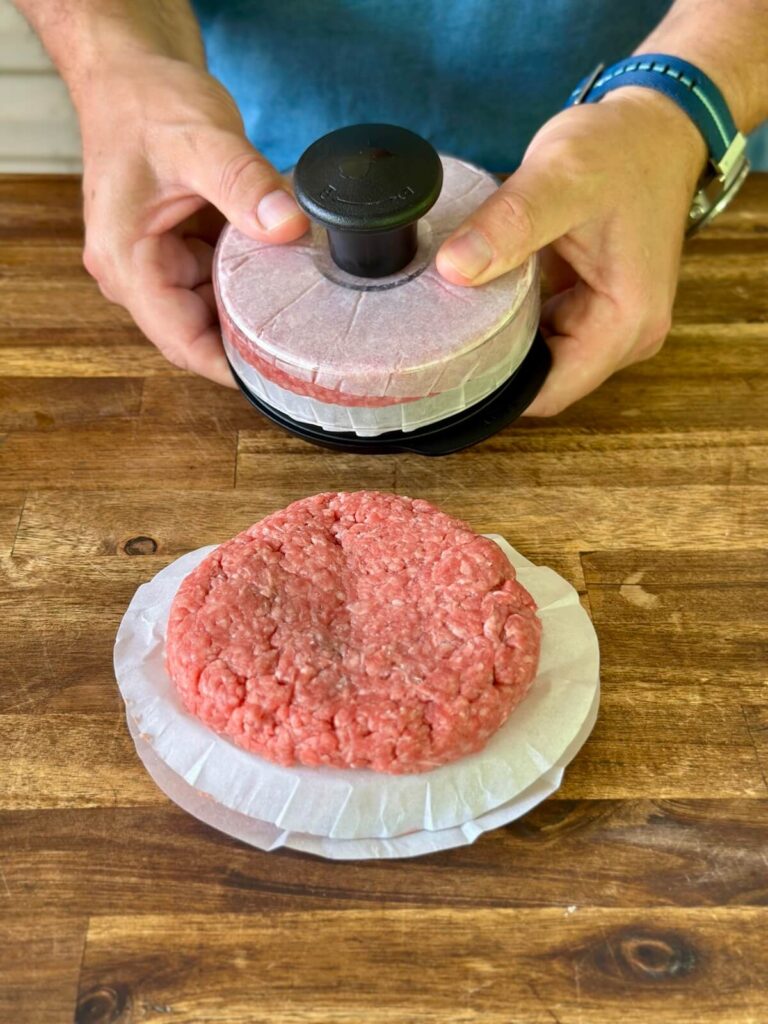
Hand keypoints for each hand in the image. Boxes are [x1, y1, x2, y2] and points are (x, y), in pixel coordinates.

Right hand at [79, 54, 308, 385]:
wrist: (132, 75)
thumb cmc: (147, 103)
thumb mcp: (200, 139)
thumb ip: (245, 184)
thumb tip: (289, 227)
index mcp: (127, 262)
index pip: (181, 342)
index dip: (230, 368)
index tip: (279, 378)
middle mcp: (137, 274)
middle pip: (201, 333)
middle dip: (252, 337)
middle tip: (311, 341)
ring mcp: (158, 266)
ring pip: (215, 311)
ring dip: (256, 306)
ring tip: (304, 304)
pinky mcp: (180, 253)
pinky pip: (220, 283)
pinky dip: (251, 279)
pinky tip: (284, 272)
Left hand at [435, 88, 706, 415]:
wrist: (656, 126)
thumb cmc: (621, 149)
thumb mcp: (560, 178)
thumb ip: (509, 225)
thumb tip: (453, 268)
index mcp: (627, 322)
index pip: (551, 392)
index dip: (496, 391)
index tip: (445, 368)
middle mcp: (629, 336)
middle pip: (545, 382)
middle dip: (494, 365)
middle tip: (438, 339)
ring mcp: (614, 325)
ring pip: (543, 360)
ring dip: (503, 343)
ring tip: (456, 317)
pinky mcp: (598, 309)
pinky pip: (547, 334)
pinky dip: (516, 322)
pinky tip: (485, 299)